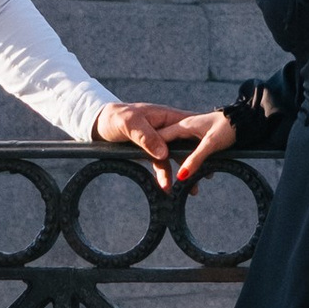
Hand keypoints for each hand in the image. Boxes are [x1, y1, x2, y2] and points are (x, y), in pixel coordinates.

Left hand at [96, 100, 237, 190]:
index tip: (210, 154)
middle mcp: (164, 128)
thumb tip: (164, 153)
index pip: (187, 127)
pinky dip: (165, 176)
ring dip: (181, 174)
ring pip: (173, 158)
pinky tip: (167, 188)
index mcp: (164, 117)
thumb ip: (146, 137)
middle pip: (184, 145)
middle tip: (203, 178)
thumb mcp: (129, 124)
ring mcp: (158, 141)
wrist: (98, 124)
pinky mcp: (149, 152)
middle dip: (194, 162)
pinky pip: (160, 165)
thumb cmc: (114, 117)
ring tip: (190, 190)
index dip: (199, 140)